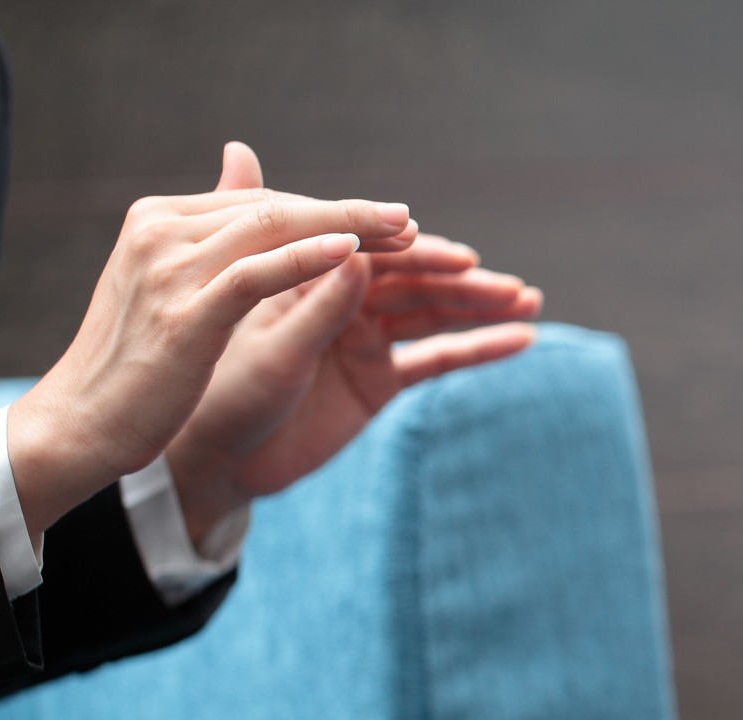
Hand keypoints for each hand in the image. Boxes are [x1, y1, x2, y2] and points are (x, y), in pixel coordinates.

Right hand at [7, 145, 421, 538]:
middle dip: (348, 214)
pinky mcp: (186, 314)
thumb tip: (242, 163)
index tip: (383, 221)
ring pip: (275, 230)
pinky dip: (307, 260)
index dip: (327, 209)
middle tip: (407, 220)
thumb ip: (214, 235)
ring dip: (348, 228)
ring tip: (404, 233)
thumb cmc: (135, 364)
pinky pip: (257, 275)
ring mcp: (170, 268)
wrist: (82, 422)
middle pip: (274, 208)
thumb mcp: (174, 288)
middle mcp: (161, 230)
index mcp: (159, 219)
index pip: (261, 203)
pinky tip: (352, 257)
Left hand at [163, 144, 543, 542]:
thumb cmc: (222, 390)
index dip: (418, 253)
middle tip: (510, 286)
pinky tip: (520, 340)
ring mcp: (364, 338)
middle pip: (414, 280)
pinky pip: (436, 359)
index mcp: (310, 274)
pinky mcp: (378, 379)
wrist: (214, 456)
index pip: (374, 251)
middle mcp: (343, 299)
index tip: (459, 256)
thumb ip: (313, 294)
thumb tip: (352, 240)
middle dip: (464, 280)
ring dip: (481, 306)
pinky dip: (477, 349)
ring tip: (529, 301)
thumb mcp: (267, 341)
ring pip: (433, 313)